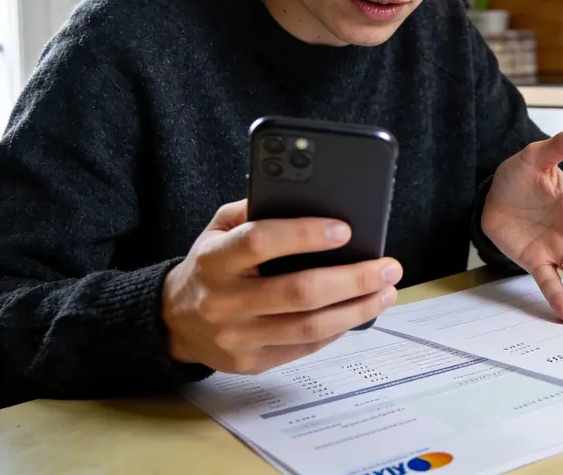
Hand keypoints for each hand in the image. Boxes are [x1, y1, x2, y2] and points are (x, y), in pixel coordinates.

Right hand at [162, 200, 401, 372]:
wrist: (174, 321)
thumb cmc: (210, 265)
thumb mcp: (219, 227)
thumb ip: (256, 209)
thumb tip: (311, 199)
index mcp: (213, 260)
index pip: (259, 242)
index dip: (304, 234)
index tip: (345, 229)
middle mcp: (223, 301)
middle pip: (298, 292)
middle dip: (353, 278)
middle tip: (388, 266)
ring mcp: (237, 338)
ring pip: (309, 326)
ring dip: (357, 309)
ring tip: (386, 291)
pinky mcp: (251, 363)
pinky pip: (305, 346)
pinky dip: (339, 328)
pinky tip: (360, 310)